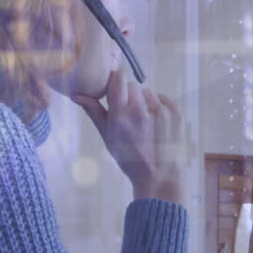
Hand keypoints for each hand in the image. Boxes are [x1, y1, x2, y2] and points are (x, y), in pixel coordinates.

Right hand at [73, 70, 186, 204]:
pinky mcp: (176, 112)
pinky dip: (160, 107)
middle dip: (129, 96)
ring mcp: (161, 110)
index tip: (115, 90)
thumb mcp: (108, 137)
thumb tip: (76, 94)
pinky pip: (164, 99)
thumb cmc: (129, 158)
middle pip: (132, 85)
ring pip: (148, 93)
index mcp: (120, 115)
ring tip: (146, 123)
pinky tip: (158, 124)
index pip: (118, 78)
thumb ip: (94, 112)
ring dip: (145, 103)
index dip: (116, 81)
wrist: (159, 175)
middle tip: (130, 113)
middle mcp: (140, 110)